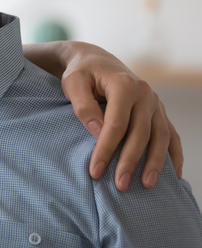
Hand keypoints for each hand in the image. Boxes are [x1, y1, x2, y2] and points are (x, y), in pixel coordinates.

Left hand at [59, 41, 183, 190]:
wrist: (97, 61)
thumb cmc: (81, 74)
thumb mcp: (73, 83)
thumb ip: (83, 106)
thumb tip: (99, 133)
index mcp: (123, 84)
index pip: (116, 123)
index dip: (106, 149)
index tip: (95, 170)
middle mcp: (145, 94)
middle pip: (140, 133)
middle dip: (129, 161)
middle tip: (120, 185)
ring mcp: (156, 103)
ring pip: (160, 137)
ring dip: (155, 163)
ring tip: (147, 186)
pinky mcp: (159, 112)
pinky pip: (171, 135)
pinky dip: (174, 155)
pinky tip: (174, 175)